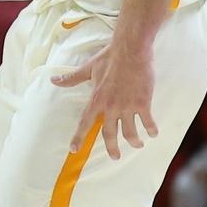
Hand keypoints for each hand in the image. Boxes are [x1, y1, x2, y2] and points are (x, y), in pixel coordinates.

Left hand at [54, 38, 157, 159]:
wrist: (131, 49)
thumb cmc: (110, 57)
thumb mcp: (88, 69)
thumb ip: (72, 78)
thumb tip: (53, 80)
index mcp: (96, 100)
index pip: (84, 123)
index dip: (78, 137)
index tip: (74, 149)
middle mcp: (110, 107)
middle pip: (110, 134)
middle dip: (112, 148)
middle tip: (115, 156)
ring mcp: (127, 106)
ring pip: (130, 132)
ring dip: (134, 141)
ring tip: (138, 145)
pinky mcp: (143, 103)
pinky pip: (147, 122)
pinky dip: (151, 129)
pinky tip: (153, 133)